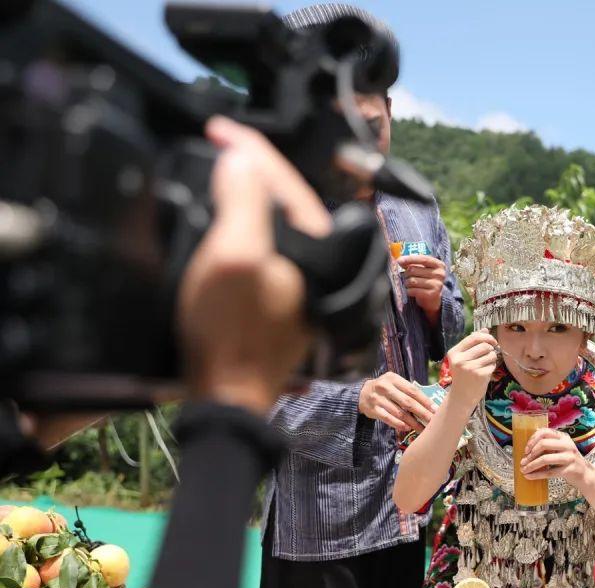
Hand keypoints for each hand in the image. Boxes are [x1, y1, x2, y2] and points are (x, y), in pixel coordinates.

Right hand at [179, 117, 324, 414]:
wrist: (227, 397)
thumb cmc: (230, 332)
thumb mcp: (232, 257)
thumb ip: (244, 203)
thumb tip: (242, 161)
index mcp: (319, 248)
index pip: (285, 181)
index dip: (249, 149)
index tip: (218, 128)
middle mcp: (323, 264)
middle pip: (286, 198)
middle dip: (253, 167)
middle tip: (218, 142)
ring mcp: (306, 282)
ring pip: (278, 221)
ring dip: (250, 193)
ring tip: (220, 169)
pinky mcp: (286, 298)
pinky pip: (268, 245)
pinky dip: (246, 224)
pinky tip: (228, 216)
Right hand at [359, 372, 436, 432]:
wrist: (362, 393)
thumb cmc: (385, 389)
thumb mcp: (394, 384)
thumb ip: (407, 390)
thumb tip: (428, 404)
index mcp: (393, 378)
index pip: (412, 390)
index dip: (425, 400)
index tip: (434, 409)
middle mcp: (385, 387)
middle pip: (407, 402)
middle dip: (422, 413)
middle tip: (432, 421)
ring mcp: (378, 399)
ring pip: (399, 412)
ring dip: (412, 422)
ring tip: (421, 428)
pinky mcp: (373, 410)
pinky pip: (388, 419)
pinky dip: (399, 424)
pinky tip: (407, 428)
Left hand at [397, 255, 445, 317]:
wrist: (433, 299)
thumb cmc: (425, 280)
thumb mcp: (422, 270)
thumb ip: (412, 264)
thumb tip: (400, 260)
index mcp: (439, 265)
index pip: (423, 259)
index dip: (410, 259)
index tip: (399, 260)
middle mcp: (440, 274)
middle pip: (414, 270)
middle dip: (406, 274)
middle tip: (407, 277)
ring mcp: (436, 284)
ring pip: (412, 280)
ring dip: (407, 283)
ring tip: (410, 285)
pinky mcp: (431, 294)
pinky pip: (413, 290)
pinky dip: (409, 291)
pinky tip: (412, 291)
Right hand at [445, 332, 498, 408]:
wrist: (461, 396)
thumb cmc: (463, 375)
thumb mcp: (463, 358)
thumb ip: (473, 343)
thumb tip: (485, 329)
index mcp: (454, 353)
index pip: (474, 337)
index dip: (486, 337)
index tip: (492, 342)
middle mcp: (461, 360)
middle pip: (484, 345)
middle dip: (490, 349)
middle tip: (489, 355)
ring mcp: (470, 368)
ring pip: (491, 354)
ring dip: (492, 358)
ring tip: (485, 364)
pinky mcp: (480, 375)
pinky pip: (493, 364)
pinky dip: (492, 367)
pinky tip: (485, 372)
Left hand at [520, 428, 591, 485]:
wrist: (584, 474)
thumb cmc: (567, 460)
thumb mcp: (561, 448)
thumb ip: (549, 444)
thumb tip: (527, 446)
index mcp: (563, 437)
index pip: (545, 432)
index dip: (532, 439)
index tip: (526, 450)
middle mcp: (567, 444)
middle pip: (544, 444)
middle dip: (530, 454)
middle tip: (523, 461)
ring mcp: (570, 457)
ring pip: (545, 459)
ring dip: (531, 465)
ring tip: (524, 470)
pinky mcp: (570, 469)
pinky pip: (549, 472)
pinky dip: (537, 475)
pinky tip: (529, 476)